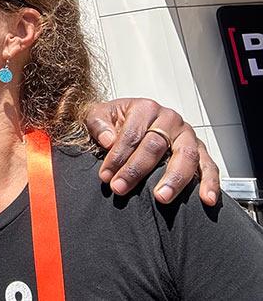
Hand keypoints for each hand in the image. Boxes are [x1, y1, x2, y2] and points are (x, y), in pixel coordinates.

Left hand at [85, 97, 219, 205]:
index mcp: (145, 108)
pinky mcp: (199, 150)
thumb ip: (99, 124)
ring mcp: (187, 134)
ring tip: (161, 197)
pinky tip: (207, 199)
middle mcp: (169, 119)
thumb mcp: (98, 115)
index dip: (118, 156)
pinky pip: (209, 165)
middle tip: (121, 188)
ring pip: (186, 155)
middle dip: (136, 170)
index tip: (105, 176)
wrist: (127, 119)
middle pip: (156, 145)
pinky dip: (210, 182)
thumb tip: (108, 141)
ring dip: (174, 179)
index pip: (132, 134)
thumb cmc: (114, 121)